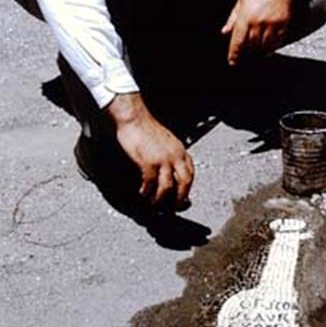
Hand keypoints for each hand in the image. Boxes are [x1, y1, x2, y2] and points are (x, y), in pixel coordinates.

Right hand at [105, 92, 193, 208]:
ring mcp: (163, 159)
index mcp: (181, 151)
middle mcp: (175, 156)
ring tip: (154, 205)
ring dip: (161, 200)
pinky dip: (147, 192)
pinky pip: (150, 184)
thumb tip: (170, 170)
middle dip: (179, 199)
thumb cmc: (147, 128)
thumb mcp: (166, 142)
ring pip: (168, 187)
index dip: (187, 188)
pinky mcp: (148, 162)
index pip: (191, 174)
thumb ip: (171, 155)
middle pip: (185, 183)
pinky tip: (142, 194)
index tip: (181, 197)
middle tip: (173, 208)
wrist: (134, 117)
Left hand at [221, 0, 299, 65]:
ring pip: (265, 46)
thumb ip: (233, 18)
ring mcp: (272, 23)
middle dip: (247, 52)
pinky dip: (272, 47)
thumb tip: (225, 31)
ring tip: (256, 51)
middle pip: (251, 45)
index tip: (233, 62)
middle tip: (246, 54)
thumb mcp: (241, 0)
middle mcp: (259, 22)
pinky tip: (268, 47)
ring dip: (260, 51)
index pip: (238, 40)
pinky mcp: (284, 23)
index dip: (234, 54)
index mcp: (246, 16)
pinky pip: (277, 41)